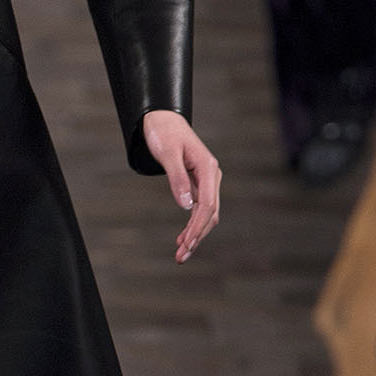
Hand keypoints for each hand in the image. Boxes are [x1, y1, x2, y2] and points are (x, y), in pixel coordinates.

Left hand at [142, 110, 221, 262]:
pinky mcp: (199, 184)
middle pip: (210, 214)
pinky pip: (199, 209)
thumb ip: (177, 178)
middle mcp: (212, 176)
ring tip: (181, 253)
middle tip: (181, 256)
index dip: (197, 227)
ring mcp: (207, 181)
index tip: (186, 243)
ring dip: (195, 234)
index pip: (207, 205)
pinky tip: (183, 238)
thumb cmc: (164, 133)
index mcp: (208, 168)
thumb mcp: (167, 153)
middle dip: (196, 236)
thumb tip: (186, 206)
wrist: (163, 120)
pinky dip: (192, 225)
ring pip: (207, 215)